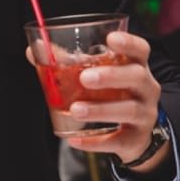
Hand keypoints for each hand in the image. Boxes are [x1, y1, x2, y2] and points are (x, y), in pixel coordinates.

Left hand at [63, 31, 165, 171]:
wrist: (135, 134)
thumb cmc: (112, 93)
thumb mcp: (98, 74)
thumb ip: (68, 62)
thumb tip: (33, 50)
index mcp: (135, 66)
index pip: (140, 50)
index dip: (129, 42)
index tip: (111, 38)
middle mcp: (145, 88)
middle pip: (137, 77)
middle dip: (111, 76)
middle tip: (85, 78)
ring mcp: (144, 114)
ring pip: (129, 110)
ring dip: (101, 110)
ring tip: (76, 110)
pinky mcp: (136, 139)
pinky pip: (118, 141)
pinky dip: (95, 142)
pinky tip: (75, 140)